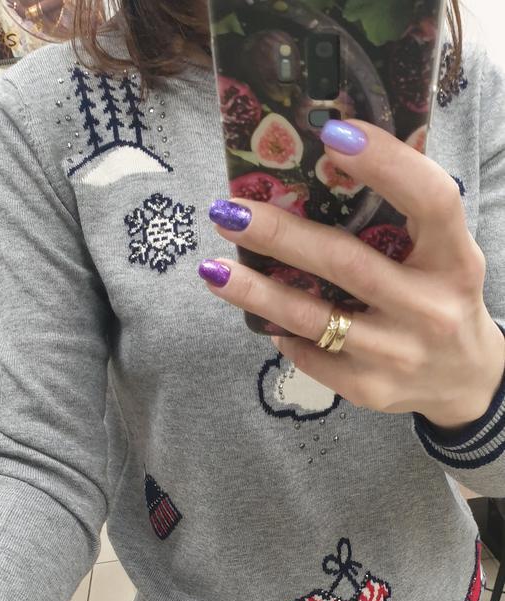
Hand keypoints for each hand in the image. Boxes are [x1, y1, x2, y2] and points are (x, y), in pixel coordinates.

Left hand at [200, 119, 504, 429]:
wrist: (467, 380)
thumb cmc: (442, 298)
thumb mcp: (444, 254)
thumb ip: (404, 219)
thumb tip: (323, 166)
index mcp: (455, 259)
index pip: (431, 200)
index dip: (386, 163)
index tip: (332, 133)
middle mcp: (431, 308)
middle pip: (346, 262)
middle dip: (280, 234)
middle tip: (229, 211)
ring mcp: (400, 353)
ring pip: (313, 318)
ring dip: (256, 292)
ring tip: (213, 269)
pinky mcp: (372, 388)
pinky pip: (311, 355)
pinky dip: (282, 332)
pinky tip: (260, 315)